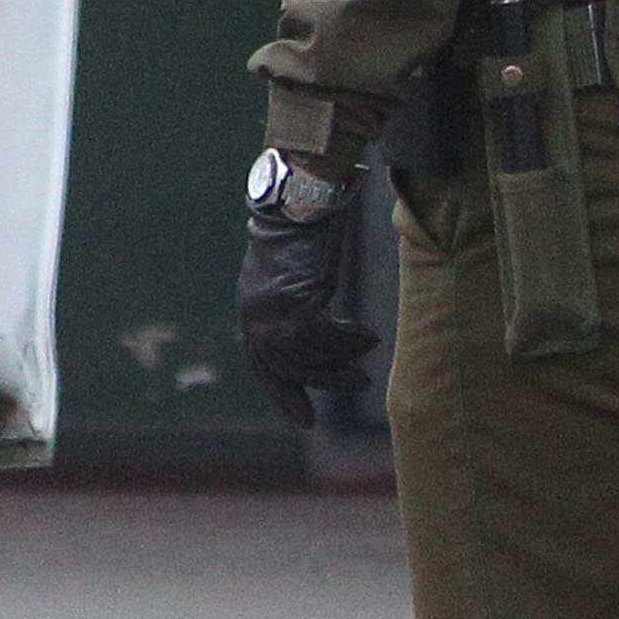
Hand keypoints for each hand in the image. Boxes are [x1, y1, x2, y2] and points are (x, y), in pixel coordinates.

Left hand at [235, 173, 378, 425]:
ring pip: (305, 355)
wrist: (299, 197)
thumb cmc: (303, 232)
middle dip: (322, 381)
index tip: (305, 421)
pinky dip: (347, 340)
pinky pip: (322, 336)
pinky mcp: (292, 296)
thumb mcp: (293, 277)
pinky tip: (367, 336)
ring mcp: (270, 306)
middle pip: (285, 366)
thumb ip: (297, 307)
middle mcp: (254, 312)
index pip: (263, 365)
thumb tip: (319, 338)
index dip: (282, 393)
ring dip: (340, 361)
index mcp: (251, 310)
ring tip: (367, 356)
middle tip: (358, 382)